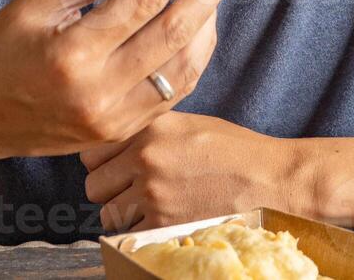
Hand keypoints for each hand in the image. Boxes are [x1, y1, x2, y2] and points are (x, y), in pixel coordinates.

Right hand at [0, 0, 228, 162]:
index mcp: (72, 53)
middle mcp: (99, 92)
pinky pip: (174, 91)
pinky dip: (193, 54)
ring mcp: (115, 120)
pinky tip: (196, 24)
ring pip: (186, 67)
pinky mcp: (123, 132)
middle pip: (175, 33)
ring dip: (208, 22)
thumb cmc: (3, 46)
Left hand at [80, 112, 300, 232]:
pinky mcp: (164, 222)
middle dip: (104, 186)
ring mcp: (153, 193)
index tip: (109, 163)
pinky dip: (135, 228)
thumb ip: (146, 130)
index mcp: (148, 130)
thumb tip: (115, 139)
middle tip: (122, 186)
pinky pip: (128, 232)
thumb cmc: (227, 144)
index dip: (99, 158)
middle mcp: (144, 159)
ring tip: (137, 204)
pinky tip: (152, 218)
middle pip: (93, 183)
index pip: (92, 149)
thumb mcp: (182, 121)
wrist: (261, 173)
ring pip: (105, 211)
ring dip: (117, 210)